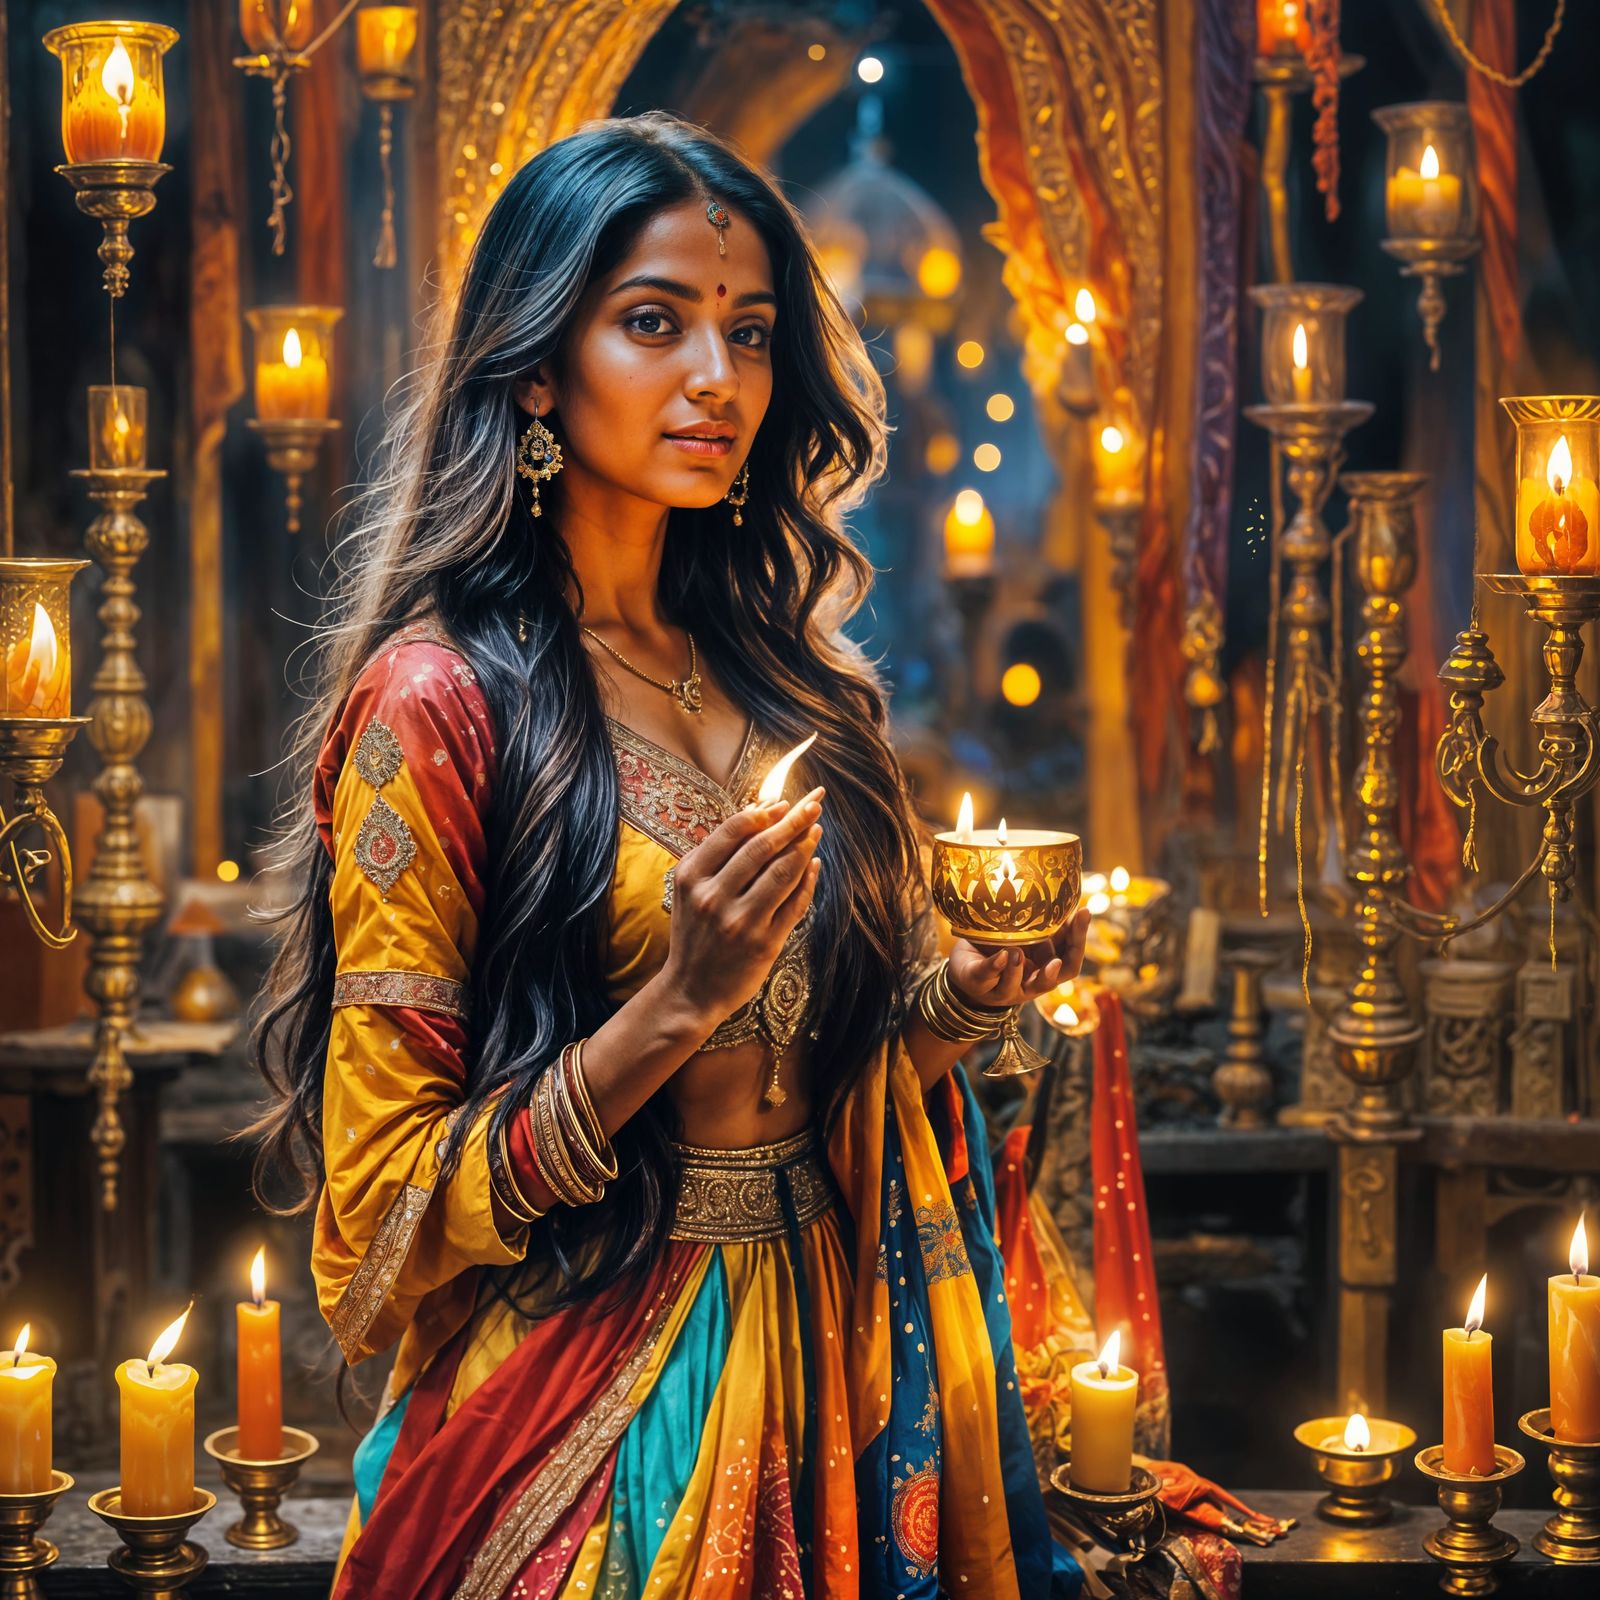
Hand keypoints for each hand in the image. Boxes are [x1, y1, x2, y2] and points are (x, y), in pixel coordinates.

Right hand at [658, 787, 824, 1031]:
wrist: (690, 990)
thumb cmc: (694, 933)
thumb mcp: (690, 890)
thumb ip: (718, 855)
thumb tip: (761, 812)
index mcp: (692, 877)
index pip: (733, 831)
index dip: (763, 812)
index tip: (783, 801)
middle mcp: (714, 897)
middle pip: (762, 847)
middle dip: (793, 819)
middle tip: (814, 802)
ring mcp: (740, 921)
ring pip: (783, 872)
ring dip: (805, 845)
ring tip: (817, 828)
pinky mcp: (764, 943)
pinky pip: (794, 903)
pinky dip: (808, 880)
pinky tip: (815, 864)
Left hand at [945, 905, 1090, 1009]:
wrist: (966, 967)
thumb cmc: (1000, 949)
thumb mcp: (1024, 938)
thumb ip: (1043, 928)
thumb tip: (1065, 899)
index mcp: (1043, 972)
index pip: (1070, 960)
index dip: (1080, 938)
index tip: (1084, 912)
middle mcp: (1030, 985)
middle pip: (1055, 977)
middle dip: (1064, 955)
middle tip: (1071, 926)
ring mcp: (1006, 989)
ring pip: (1018, 986)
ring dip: (1018, 968)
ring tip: (1017, 952)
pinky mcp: (980, 984)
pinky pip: (988, 977)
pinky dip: (996, 966)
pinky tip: (1002, 955)